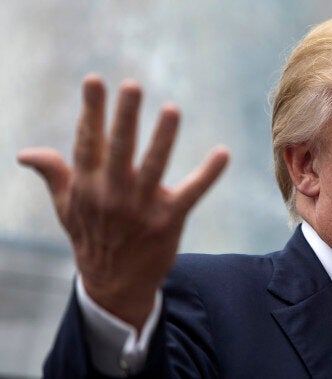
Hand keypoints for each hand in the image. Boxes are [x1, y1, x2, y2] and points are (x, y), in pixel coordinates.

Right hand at [18, 74, 228, 329]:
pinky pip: (192, 193)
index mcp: (88, 185)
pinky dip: (208, 173)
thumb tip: (25, 153)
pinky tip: (222, 153)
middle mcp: (112, 193)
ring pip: (154, 166)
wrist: (114, 284)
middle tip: (132, 87)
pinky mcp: (169, 220)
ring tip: (171, 110)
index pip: (88, 142)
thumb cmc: (91, 237)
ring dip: (163, 138)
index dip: (92, 111)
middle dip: (125, 117)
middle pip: (119, 149)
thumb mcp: (67, 208)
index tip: (95, 81)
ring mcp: (141, 207)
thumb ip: (53, 174)